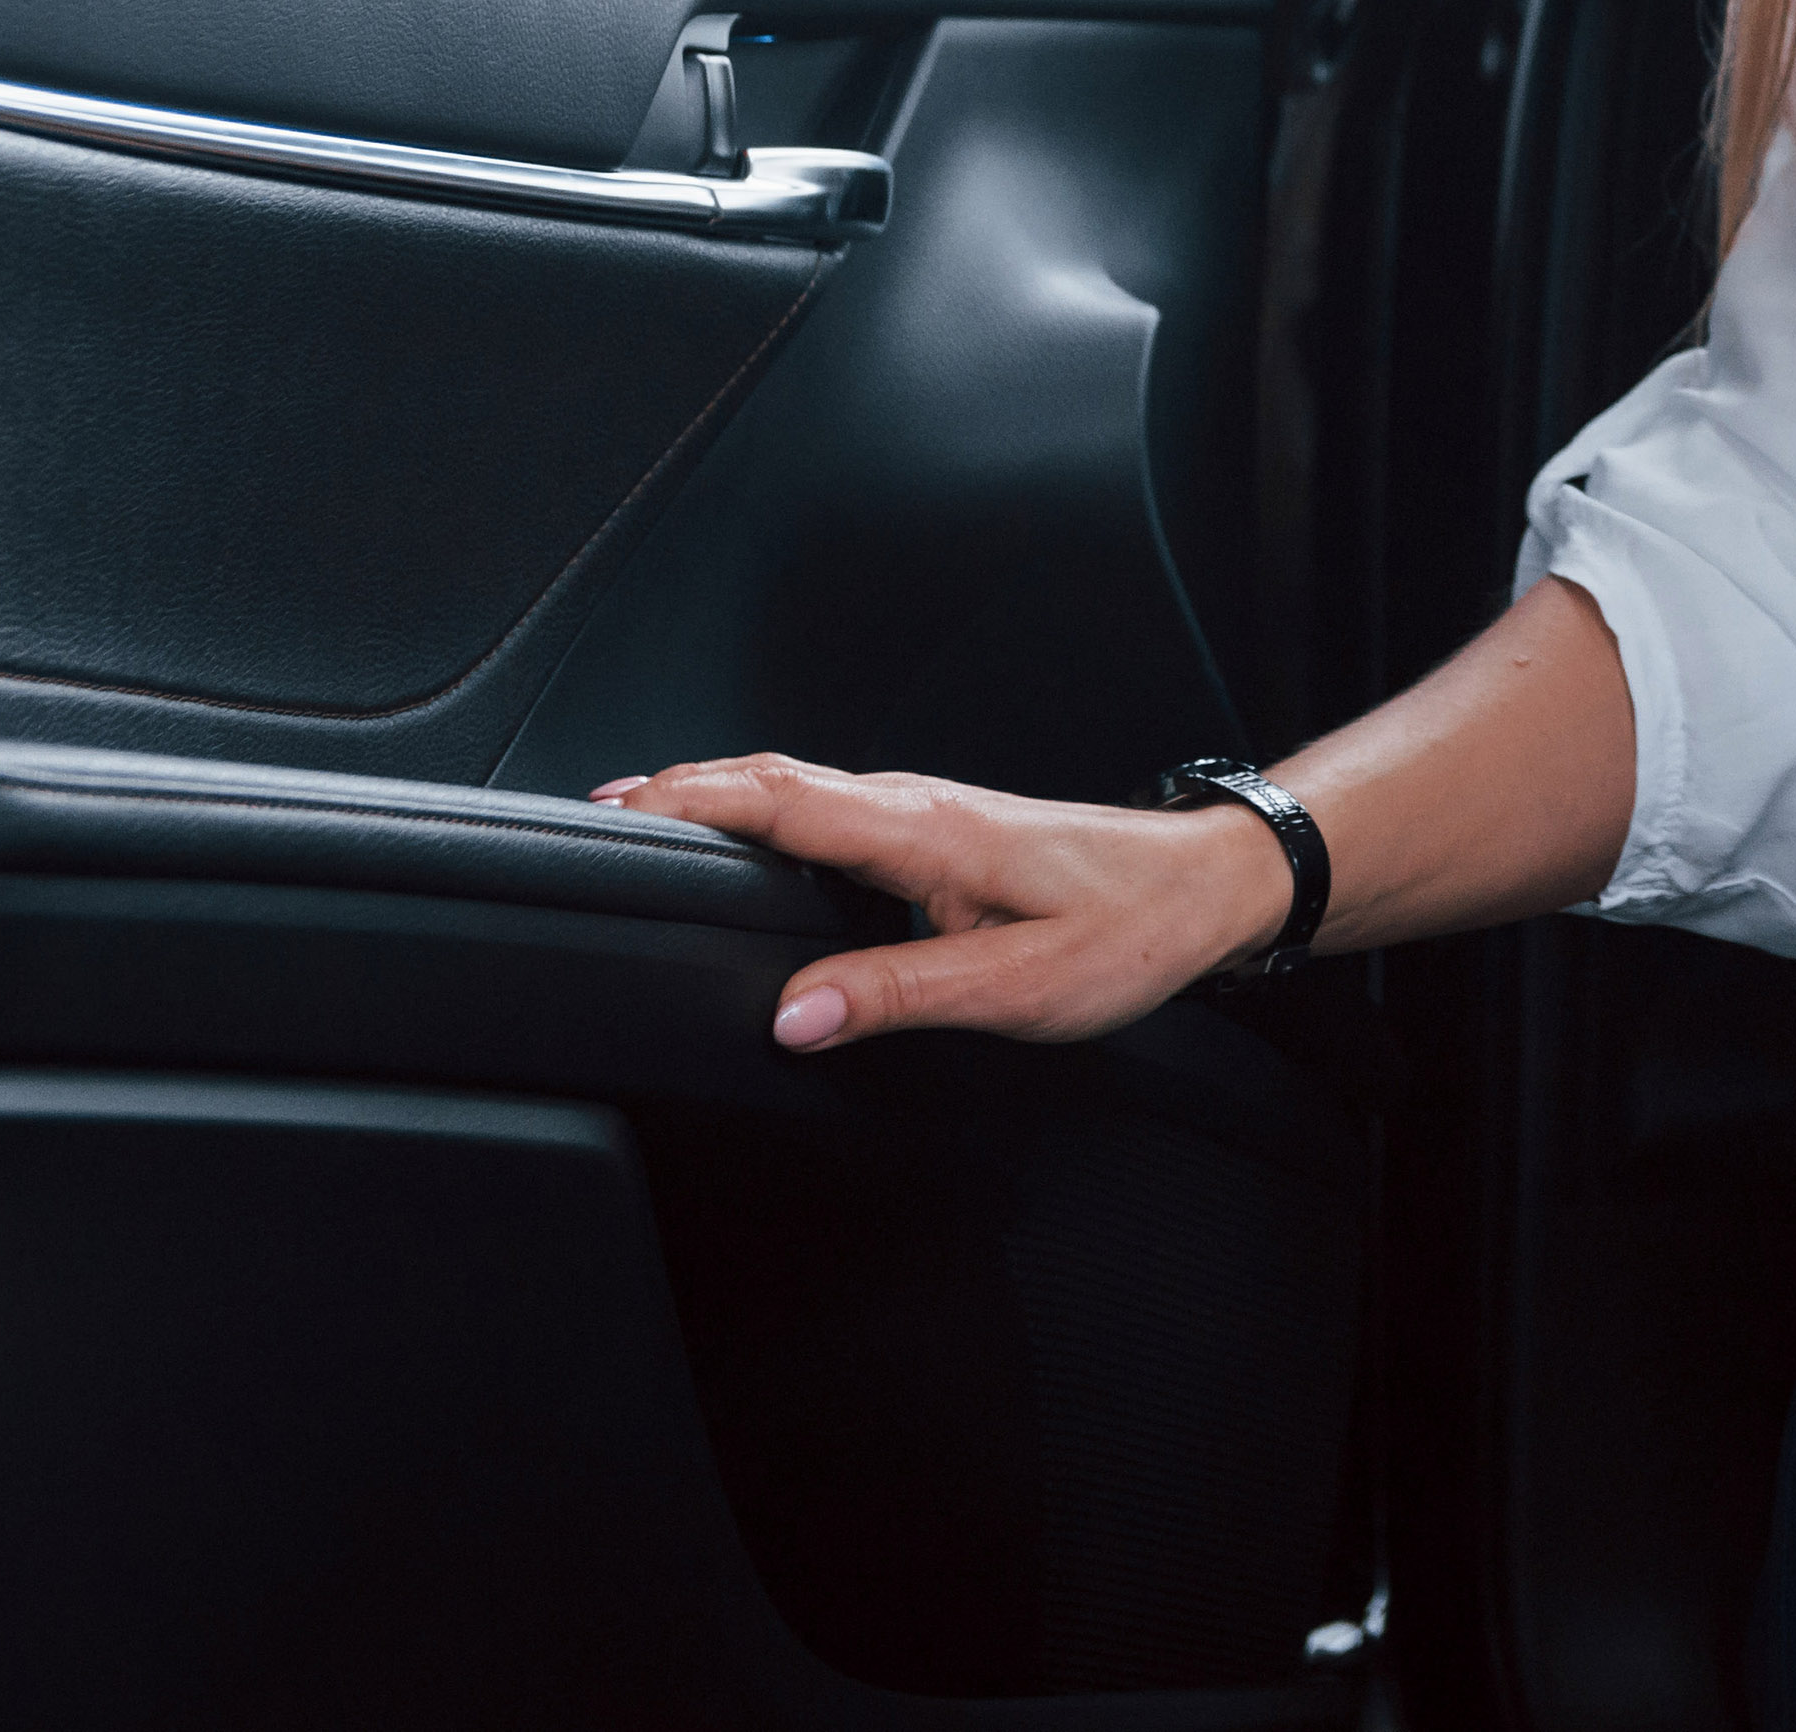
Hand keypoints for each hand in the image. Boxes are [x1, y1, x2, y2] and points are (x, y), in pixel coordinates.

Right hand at [588, 753, 1290, 1051]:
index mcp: (924, 829)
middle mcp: (916, 805)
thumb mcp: (1016, 985)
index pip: (779, 799)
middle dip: (676, 793)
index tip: (612, 815)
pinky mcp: (937, 831)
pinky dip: (764, 815)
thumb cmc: (1132, 930)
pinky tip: (746, 849)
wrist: (1207, 889)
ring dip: (716, 801)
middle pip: (771, 780)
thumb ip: (897, 996)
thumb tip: (792, 1016)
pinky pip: (828, 810)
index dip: (688, 804)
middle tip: (589, 821)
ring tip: (640, 829)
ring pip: (798, 789)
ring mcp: (925, 812)